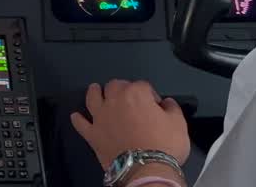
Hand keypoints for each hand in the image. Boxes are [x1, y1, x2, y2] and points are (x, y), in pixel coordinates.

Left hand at [70, 80, 190, 168]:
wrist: (146, 170)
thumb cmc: (163, 146)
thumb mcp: (179, 124)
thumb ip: (172, 108)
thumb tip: (167, 103)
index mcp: (136, 94)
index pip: (143, 86)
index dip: (151, 94)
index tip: (155, 104)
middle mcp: (114, 101)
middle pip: (115, 86)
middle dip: (122, 88)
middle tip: (128, 96)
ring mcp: (101, 117)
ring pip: (92, 97)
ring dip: (94, 92)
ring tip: (94, 89)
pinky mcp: (92, 134)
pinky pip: (81, 124)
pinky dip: (78, 119)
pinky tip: (76, 116)